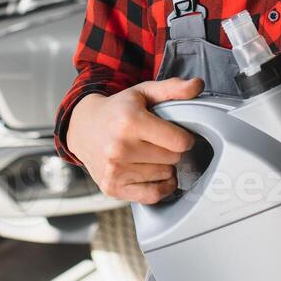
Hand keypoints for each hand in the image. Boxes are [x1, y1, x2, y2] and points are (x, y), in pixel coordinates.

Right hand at [65, 77, 204, 203]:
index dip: (183, 137)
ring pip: (165, 176)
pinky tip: (153, 174)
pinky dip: (160, 187)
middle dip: (171, 151)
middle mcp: (120, 148)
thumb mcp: (143, 92)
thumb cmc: (117, 110)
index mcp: (130, 122)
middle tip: (158, 142)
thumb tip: (197, 85)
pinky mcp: (113, 187)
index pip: (179, 142)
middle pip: (173, 159)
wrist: (82, 127)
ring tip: (149, 154)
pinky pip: (153, 196)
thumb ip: (173, 88)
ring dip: (163, 167)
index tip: (175, 134)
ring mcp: (115, 170)